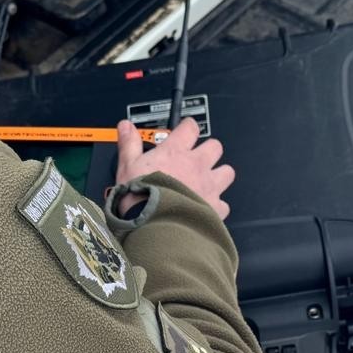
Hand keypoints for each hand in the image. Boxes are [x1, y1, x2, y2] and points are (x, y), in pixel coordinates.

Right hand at [114, 118, 235, 219]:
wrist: (155, 225)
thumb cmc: (141, 197)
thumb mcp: (128, 166)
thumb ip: (130, 144)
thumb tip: (126, 127)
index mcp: (175, 152)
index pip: (190, 127)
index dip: (187, 129)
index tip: (184, 134)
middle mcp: (196, 165)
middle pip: (215, 147)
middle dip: (208, 152)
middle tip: (197, 161)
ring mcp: (209, 186)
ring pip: (227, 172)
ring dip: (219, 176)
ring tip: (207, 184)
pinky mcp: (215, 208)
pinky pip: (224, 204)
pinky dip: (218, 207)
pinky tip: (207, 210)